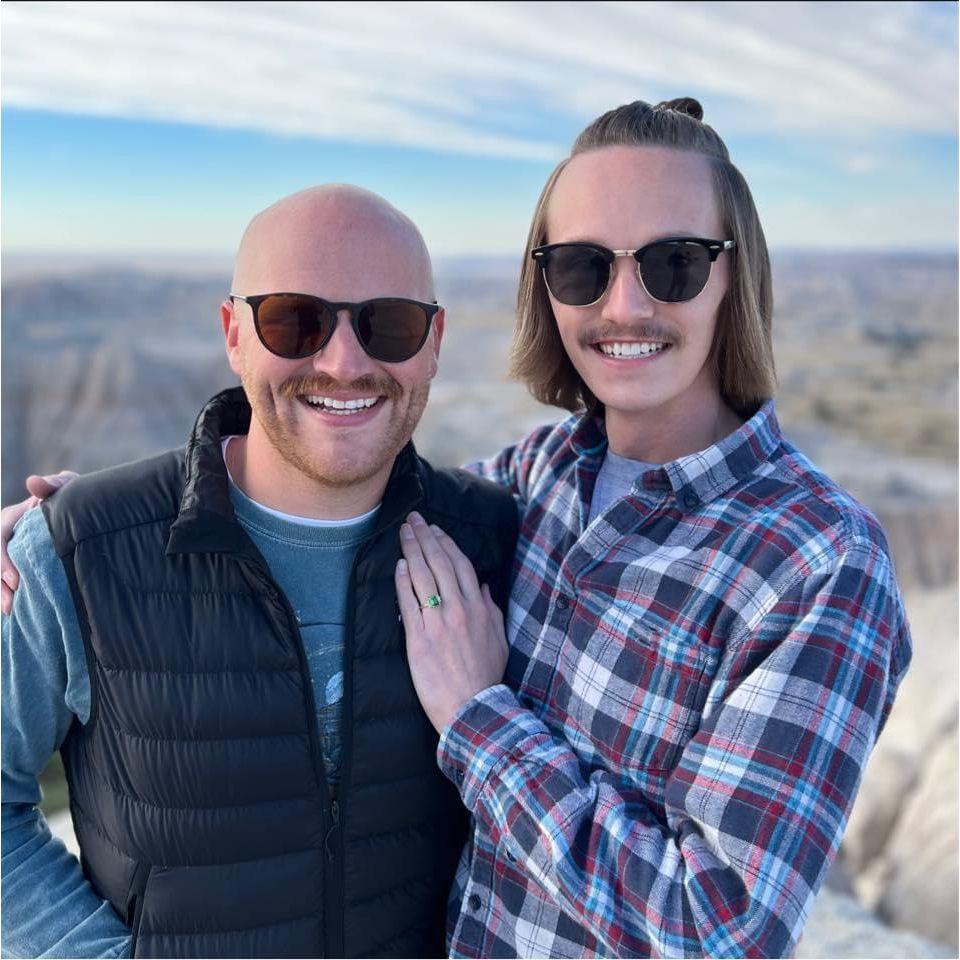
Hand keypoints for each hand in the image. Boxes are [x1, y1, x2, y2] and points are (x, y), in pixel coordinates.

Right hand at [1, 471, 77, 613]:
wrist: (81, 511)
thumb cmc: (71, 498)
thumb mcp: (66, 487)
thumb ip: (52, 484)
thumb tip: (32, 482)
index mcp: (11, 518)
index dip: (2, 561)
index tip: (16, 580)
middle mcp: (6, 535)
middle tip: (11, 604)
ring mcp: (10, 551)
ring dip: (0, 593)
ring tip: (11, 611)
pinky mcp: (17, 566)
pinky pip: (7, 581)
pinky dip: (8, 594)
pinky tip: (16, 613)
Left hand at [395, 511, 507, 733]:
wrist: (473, 708)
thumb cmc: (486, 677)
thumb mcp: (499, 640)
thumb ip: (492, 610)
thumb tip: (486, 587)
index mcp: (480, 608)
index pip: (461, 565)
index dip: (446, 543)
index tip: (436, 529)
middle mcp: (459, 609)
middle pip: (439, 563)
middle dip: (425, 537)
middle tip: (413, 519)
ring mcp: (438, 623)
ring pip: (423, 576)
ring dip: (411, 550)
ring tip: (403, 533)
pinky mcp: (420, 639)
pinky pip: (408, 602)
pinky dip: (402, 581)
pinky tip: (398, 565)